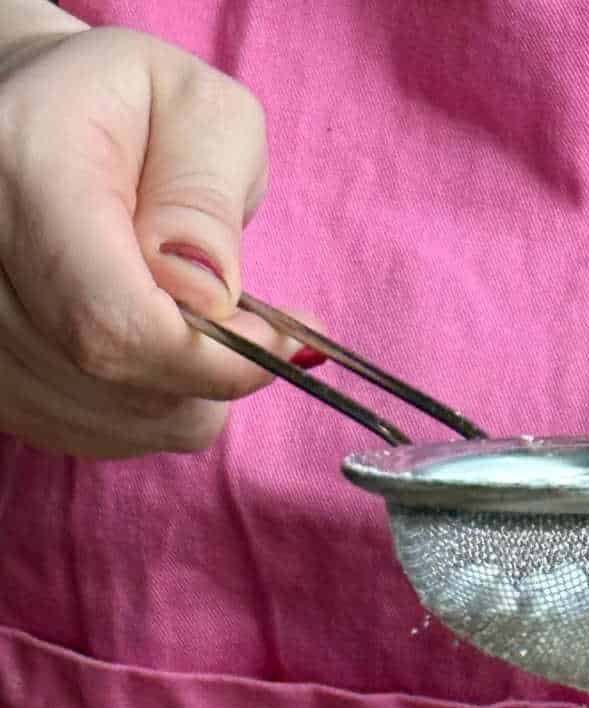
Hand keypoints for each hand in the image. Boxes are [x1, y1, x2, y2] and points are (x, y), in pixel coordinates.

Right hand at [0, 22, 301, 457]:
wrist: (38, 118)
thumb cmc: (128, 109)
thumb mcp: (198, 112)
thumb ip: (207, 200)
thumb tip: (209, 298)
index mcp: (19, 168)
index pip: (115, 322)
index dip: (214, 356)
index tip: (278, 337)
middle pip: (115, 379)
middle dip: (208, 365)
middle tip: (248, 319)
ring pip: (116, 419)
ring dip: (184, 388)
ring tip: (188, 312)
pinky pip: (100, 433)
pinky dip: (150, 403)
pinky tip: (151, 339)